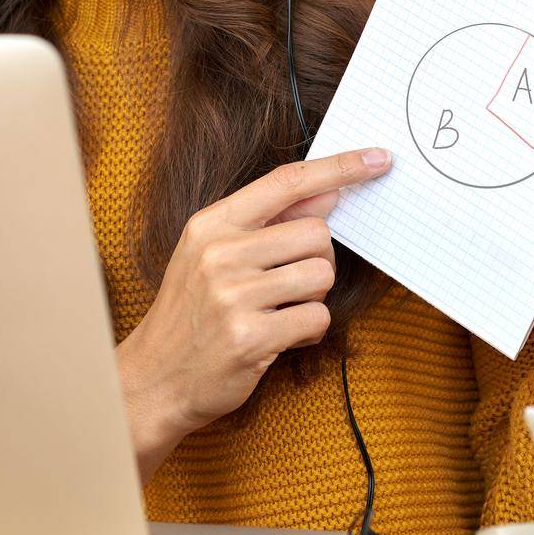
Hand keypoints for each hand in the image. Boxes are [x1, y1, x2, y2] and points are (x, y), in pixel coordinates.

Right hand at [118, 147, 391, 446]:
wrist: (155, 377)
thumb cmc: (193, 311)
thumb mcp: (214, 254)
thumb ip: (269, 222)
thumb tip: (328, 192)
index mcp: (212, 223)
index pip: (286, 181)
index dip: (338, 167)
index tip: (378, 157)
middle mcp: (219, 253)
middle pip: (316, 233)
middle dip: (320, 260)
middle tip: (293, 283)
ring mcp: (232, 295)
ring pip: (322, 276)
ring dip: (315, 298)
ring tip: (282, 311)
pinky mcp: (249, 337)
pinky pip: (317, 319)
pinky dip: (310, 331)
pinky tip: (280, 336)